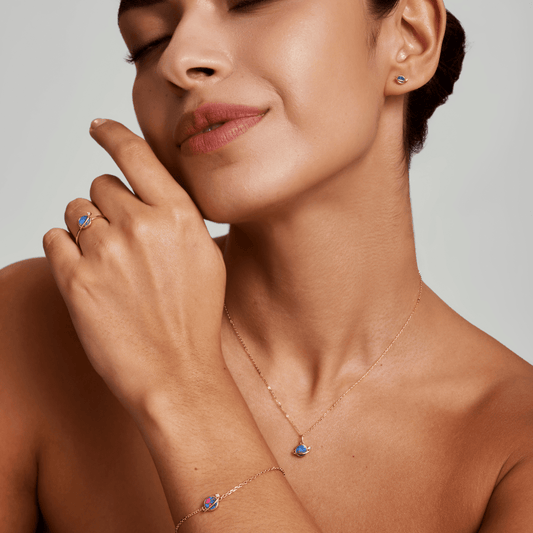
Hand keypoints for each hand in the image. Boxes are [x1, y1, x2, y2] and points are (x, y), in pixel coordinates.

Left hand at [43, 119, 226, 409]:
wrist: (177, 372)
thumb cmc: (195, 318)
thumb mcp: (205, 256)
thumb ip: (176, 216)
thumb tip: (147, 192)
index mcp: (179, 215)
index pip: (135, 153)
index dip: (112, 133)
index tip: (99, 126)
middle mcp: (141, 225)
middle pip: (100, 184)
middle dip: (107, 205)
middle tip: (123, 241)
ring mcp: (106, 251)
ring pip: (74, 210)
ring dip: (85, 228)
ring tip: (108, 263)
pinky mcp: (75, 279)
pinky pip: (53, 239)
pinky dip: (66, 250)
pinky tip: (88, 274)